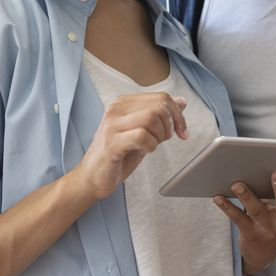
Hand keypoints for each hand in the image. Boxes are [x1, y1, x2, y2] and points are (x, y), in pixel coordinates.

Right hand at [73, 92, 187, 201]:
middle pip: (159, 106)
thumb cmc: (118, 155)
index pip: (162, 97)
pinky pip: (141, 136)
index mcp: (124, 103)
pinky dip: (150, 145)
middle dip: (170, 125)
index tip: (181, 132)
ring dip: (160, 135)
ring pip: (151, 118)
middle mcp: (116, 109)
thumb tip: (182, 101)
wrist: (93, 177)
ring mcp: (112, 125)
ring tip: (151, 145)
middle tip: (164, 140)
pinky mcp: (111, 143)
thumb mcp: (143, 131)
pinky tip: (144, 151)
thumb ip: (160, 115)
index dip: (177, 115)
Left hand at [213, 168, 275, 274]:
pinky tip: (218, 197)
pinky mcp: (250, 234)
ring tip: (237, 184)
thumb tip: (269, 165)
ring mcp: (267, 230)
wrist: (262, 256)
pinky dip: (227, 207)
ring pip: (257, 211)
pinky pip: (238, 219)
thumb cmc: (275, 224)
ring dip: (247, 196)